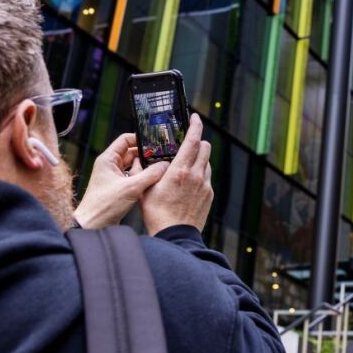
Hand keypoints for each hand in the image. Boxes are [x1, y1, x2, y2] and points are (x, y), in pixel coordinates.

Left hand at [74, 133, 168, 228]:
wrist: (92, 226)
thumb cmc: (103, 206)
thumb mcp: (131, 188)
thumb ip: (150, 175)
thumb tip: (165, 165)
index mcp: (108, 159)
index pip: (125, 140)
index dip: (140, 138)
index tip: (154, 142)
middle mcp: (110, 166)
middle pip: (132, 153)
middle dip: (146, 155)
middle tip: (162, 157)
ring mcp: (114, 177)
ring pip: (134, 166)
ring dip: (145, 168)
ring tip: (160, 169)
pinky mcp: (119, 188)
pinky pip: (133, 178)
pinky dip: (142, 178)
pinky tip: (153, 182)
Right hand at [140, 113, 212, 234]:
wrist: (175, 235)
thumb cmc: (157, 214)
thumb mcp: (145, 189)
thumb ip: (147, 172)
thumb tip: (143, 159)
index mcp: (179, 171)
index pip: (192, 141)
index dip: (195, 125)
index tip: (195, 117)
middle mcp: (196, 175)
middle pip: (205, 147)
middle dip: (198, 141)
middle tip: (188, 143)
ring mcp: (205, 185)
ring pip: (207, 162)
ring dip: (199, 158)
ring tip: (185, 165)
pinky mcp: (209, 195)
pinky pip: (207, 177)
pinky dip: (200, 174)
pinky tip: (188, 182)